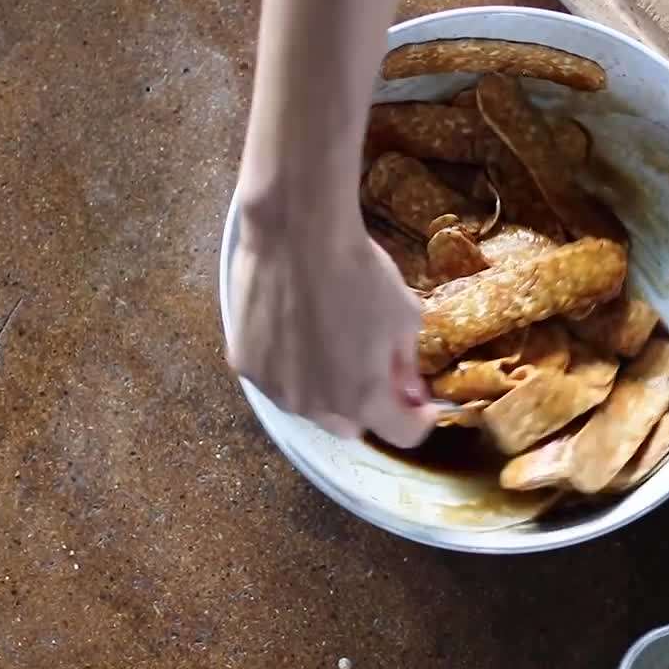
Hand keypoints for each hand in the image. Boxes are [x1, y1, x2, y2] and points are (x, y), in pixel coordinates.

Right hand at [226, 196, 434, 447]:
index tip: (423, 402)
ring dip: (327, 389)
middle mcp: (316, 406)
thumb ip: (406, 364)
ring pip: (310, 406)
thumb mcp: (405, 315)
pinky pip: (276, 380)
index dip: (418, 419)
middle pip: (352, 425)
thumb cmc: (358, 271)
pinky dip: (291, 368)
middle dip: (369, 405)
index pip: (402, 434)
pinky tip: (297, 332)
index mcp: (364, 398)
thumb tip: (409, 389)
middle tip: (376, 369)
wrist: (297, 233)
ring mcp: (275, 389)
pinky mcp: (245, 365)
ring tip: (331, 344)